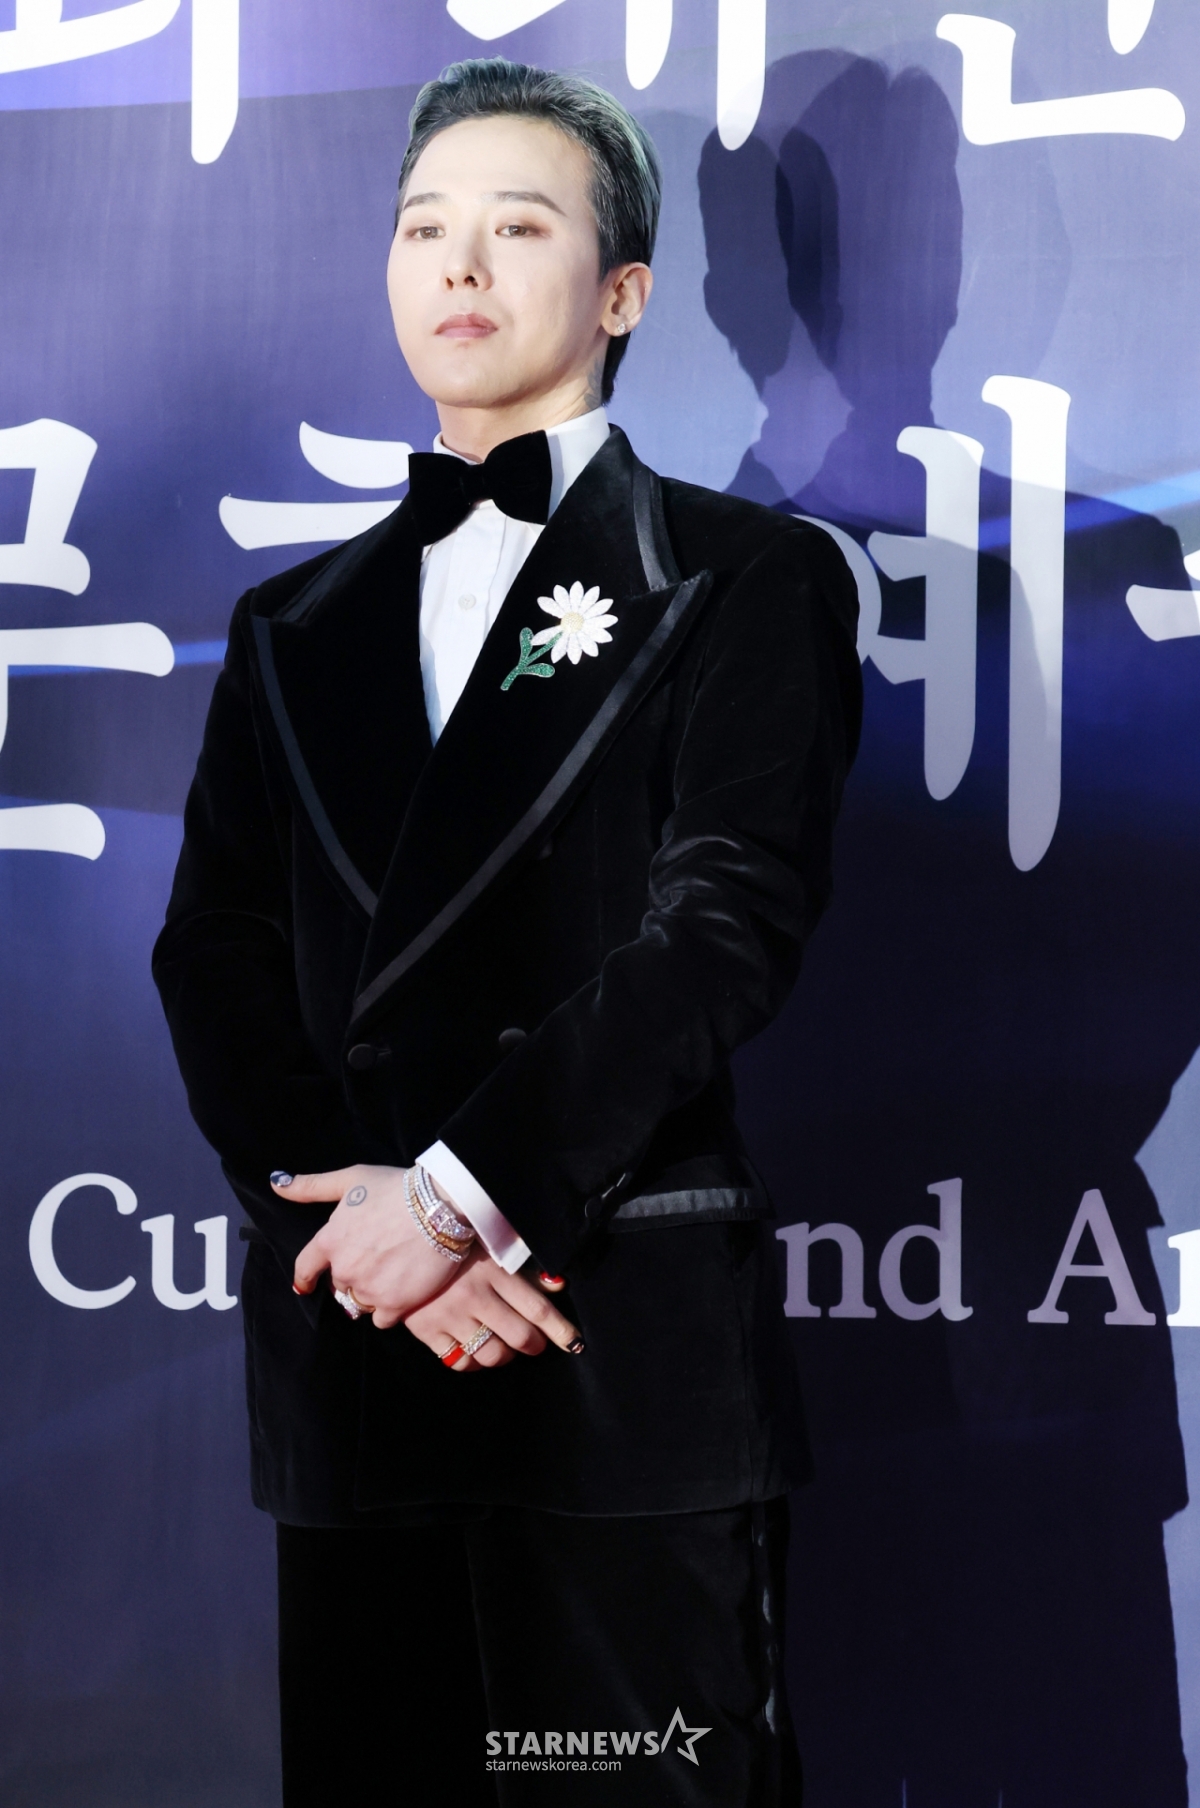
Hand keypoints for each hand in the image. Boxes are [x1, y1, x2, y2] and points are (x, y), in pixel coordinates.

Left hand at [280, 1164, 463, 1325]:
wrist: (440, 1207)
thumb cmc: (395, 1188)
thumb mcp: (351, 1179)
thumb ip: (311, 1186)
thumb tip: (276, 1183)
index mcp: (329, 1241)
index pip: (304, 1268)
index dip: (304, 1278)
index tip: (304, 1286)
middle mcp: (344, 1270)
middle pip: (340, 1284)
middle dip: (352, 1276)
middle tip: (374, 1262)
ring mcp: (368, 1289)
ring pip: (360, 1302)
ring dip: (370, 1293)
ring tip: (391, 1277)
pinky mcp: (394, 1304)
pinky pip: (381, 1320)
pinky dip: (389, 1310)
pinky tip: (401, 1295)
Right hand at [403, 1253, 583, 1369]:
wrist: (406, 1241)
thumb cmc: (456, 1244)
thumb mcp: (492, 1247)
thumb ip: (525, 1270)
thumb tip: (557, 1286)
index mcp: (494, 1272)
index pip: (538, 1310)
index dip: (560, 1330)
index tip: (573, 1343)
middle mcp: (475, 1296)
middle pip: (520, 1337)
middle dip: (535, 1345)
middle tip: (536, 1343)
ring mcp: (450, 1316)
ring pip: (492, 1355)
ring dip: (505, 1356)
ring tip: (505, 1346)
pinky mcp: (428, 1330)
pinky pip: (460, 1362)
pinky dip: (473, 1362)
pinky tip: (476, 1351)